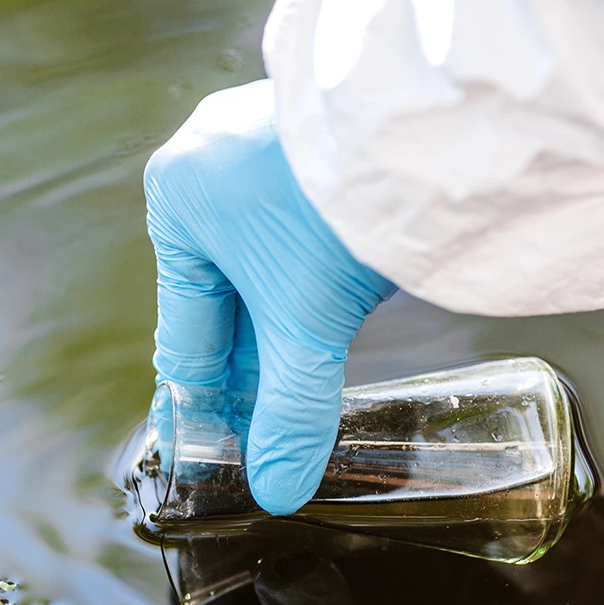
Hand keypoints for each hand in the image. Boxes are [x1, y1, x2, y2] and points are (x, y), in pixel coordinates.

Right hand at [144, 79, 395, 515]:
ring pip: (265, 274)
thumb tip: (277, 491)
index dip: (196, 401)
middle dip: (246, 374)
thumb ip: (290, 409)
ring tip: (288, 397)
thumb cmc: (339, 207)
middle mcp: (210, 169)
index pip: (186, 331)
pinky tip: (324, 327)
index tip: (195, 447)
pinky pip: (298, 241)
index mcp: (178, 202)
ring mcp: (263, 149)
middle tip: (250, 438)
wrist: (425, 113)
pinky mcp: (314, 149)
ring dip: (281, 336)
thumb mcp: (303, 320)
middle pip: (227, 306)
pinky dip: (310, 290)